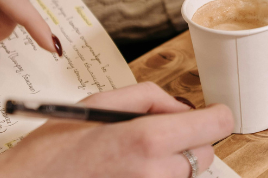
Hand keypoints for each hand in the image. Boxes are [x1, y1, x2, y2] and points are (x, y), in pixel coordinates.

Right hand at [0, 82, 233, 177]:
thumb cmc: (51, 151)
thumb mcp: (98, 104)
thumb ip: (149, 98)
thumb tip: (180, 107)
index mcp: (147, 139)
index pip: (216, 126)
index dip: (214, 117)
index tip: (207, 115)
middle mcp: (155, 173)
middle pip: (206, 155)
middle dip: (189, 143)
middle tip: (154, 138)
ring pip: (186, 176)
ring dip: (170, 165)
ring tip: (130, 160)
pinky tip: (125, 173)